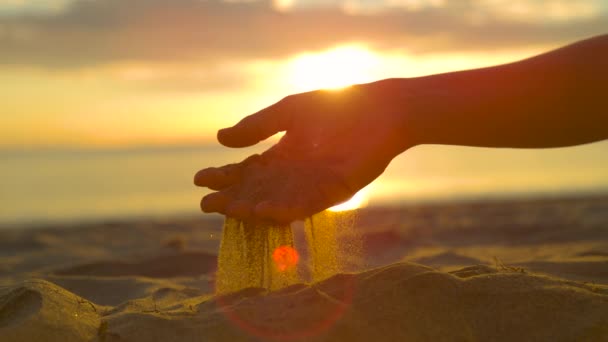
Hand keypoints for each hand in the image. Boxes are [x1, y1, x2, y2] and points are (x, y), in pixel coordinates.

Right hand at [194, 81, 412, 222]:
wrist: (383, 109)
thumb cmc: (338, 105)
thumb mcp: (290, 111)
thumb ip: (258, 126)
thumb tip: (219, 138)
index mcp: (283, 156)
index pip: (247, 171)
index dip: (224, 176)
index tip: (200, 178)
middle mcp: (295, 176)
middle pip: (257, 191)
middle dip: (232, 199)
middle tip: (206, 204)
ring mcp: (314, 186)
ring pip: (277, 202)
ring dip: (254, 208)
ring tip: (231, 209)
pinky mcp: (335, 192)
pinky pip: (307, 204)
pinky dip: (286, 209)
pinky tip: (265, 210)